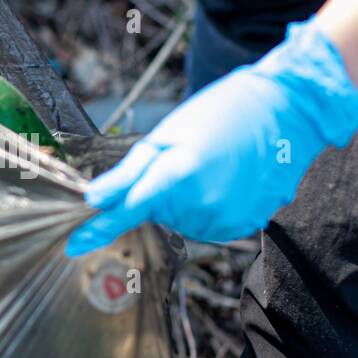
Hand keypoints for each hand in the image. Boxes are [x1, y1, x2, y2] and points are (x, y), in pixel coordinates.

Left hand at [65, 17, 357, 253]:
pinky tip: (227, 181)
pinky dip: (210, 208)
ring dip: (187, 201)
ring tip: (212, 165)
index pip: (125, 211)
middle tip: (189, 158)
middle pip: (157, 214)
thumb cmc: (219, 113)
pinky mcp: (245, 226)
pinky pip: (210, 225)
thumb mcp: (166, 135)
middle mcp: (199, 204)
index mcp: (176, 174)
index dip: (97, 230)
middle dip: (162, 192)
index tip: (72, 247)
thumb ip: (127, 174)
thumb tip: (92, 200)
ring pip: (184, 222)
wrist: (285, 110)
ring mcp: (225, 219)